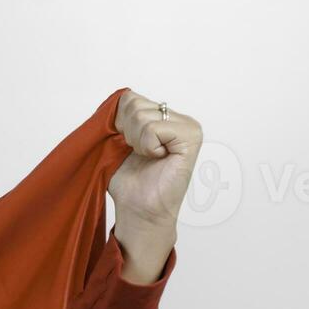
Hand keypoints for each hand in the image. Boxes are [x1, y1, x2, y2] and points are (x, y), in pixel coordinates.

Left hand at [109, 89, 202, 282]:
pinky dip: (147, 146)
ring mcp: (188, 126)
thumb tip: (117, 98)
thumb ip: (120, 118)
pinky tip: (156, 158)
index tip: (125, 145)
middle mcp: (179, 118)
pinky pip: (153, 129)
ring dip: (135, 141)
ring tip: (146, 157)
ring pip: (141, 115)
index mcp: (163, 117)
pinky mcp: (190, 137)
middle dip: (125, 131)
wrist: (139, 210)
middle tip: (136, 153)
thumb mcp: (117, 143)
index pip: (129, 98)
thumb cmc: (129, 182)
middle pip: (133, 103)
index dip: (117, 122)